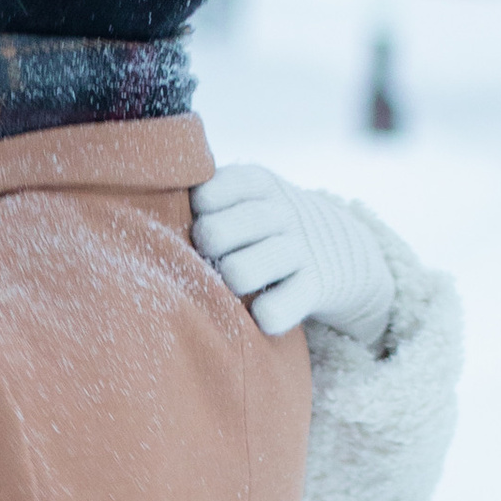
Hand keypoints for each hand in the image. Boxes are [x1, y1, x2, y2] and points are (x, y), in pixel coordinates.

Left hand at [195, 166, 394, 348]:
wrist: (344, 249)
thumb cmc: (269, 226)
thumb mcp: (250, 195)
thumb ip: (210, 194)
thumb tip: (157, 200)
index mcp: (258, 184)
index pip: (207, 193)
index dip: (197, 214)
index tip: (205, 219)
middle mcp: (280, 213)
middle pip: (214, 234)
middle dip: (204, 251)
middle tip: (212, 258)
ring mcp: (299, 251)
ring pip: (239, 273)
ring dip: (227, 284)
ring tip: (233, 285)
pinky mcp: (315, 288)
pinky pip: (275, 311)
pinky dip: (263, 316)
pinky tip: (259, 313)